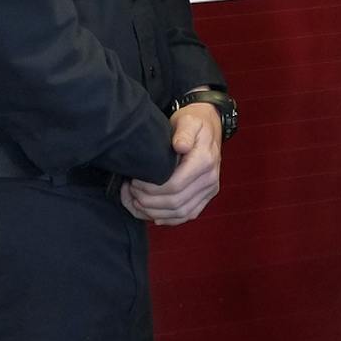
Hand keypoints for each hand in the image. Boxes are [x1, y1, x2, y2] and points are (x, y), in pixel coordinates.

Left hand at [122, 103, 223, 225]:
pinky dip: (167, 219)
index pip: (174, 186)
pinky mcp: (205, 197)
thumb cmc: (194, 123)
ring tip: (135, 201)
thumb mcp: (188, 121)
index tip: (133, 180)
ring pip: (180, 213)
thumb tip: (180, 146)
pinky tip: (151, 213)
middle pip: (175, 203)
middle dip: (147, 201)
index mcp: (205, 161)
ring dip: (153, 212)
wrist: (209, 127)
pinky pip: (187, 216)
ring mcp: (209, 191)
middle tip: (130, 191)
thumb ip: (184, 132)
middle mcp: (210, 179)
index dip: (149, 188)